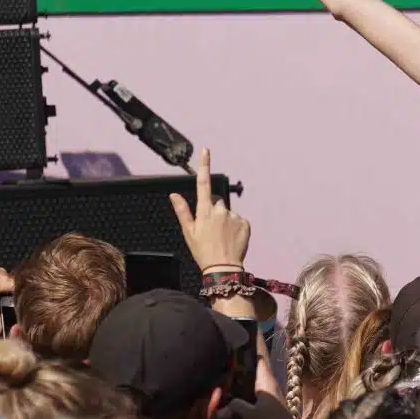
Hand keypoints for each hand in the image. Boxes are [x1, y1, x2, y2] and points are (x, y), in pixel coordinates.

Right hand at [169, 149, 249, 271]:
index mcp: (204, 211)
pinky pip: (239, 220)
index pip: (203, 183)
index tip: (206, 150)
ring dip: (225, 220)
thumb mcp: (188, 232)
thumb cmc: (202, 251)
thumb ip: (182, 211)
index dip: (204, 165)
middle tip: (211, 229)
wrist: (223, 268)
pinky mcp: (245, 223)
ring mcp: (234, 216)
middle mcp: (220, 210)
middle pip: (217, 202)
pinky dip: (235, 227)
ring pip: (228, 212)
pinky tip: (230, 239)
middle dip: (213, 211)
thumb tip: (174, 194)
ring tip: (221, 237)